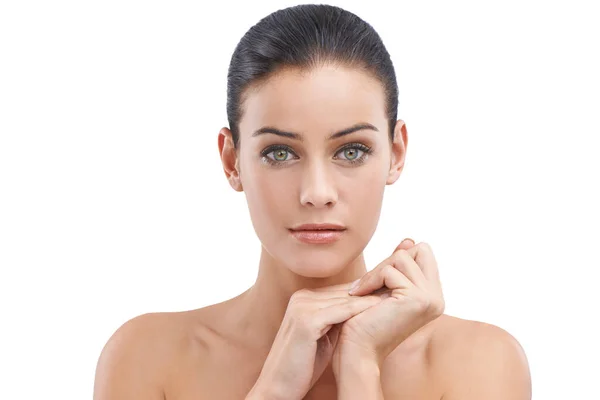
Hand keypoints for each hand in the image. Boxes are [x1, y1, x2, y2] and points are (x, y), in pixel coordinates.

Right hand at [247, 283, 382, 399]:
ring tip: (395, 297)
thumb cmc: (302, 367)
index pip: (341, 290)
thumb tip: (364, 311)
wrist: (278, 387)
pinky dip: (361, 311)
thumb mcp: (322, 338)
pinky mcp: (306, 320)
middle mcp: (302, 297)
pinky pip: (342, 311)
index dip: (366, 292)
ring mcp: (302, 307)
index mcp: (304, 299)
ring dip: (370, 298)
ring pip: (346, 298)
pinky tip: (380, 310)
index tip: (391, 292)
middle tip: (398, 290)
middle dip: (372, 291)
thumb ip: (337, 321)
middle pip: (344, 290)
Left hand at [332, 239, 444, 372]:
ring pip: (402, 257)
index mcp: (433, 296)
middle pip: (420, 249)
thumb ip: (399, 266)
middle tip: (368, 284)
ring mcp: (430, 298)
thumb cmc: (364, 320)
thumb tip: (409, 239)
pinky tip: (359, 296)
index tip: (377, 278)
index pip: (423, 252)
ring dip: (376, 272)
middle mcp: (437, 298)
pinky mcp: (417, 299)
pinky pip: (390, 270)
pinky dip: (371, 280)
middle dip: (390, 261)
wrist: (356, 351)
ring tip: (361, 291)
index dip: (398, 257)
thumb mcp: (384, 288)